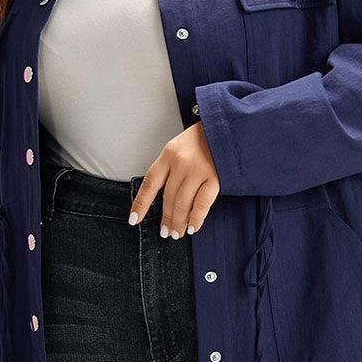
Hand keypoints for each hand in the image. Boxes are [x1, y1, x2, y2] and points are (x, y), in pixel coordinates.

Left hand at [129, 121, 219, 237]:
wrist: (227, 128)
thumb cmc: (202, 139)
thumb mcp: (179, 147)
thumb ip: (169, 168)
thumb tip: (162, 198)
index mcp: (168, 154)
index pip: (149, 183)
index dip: (140, 204)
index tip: (134, 219)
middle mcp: (181, 163)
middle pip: (168, 198)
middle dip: (165, 219)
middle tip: (165, 232)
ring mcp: (198, 170)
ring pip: (182, 204)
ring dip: (179, 222)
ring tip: (177, 233)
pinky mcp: (215, 178)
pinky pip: (201, 204)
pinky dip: (196, 219)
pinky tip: (192, 227)